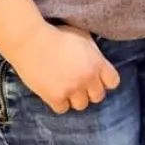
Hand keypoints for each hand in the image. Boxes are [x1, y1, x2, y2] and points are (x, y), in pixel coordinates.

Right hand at [5, 22, 119, 113]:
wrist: (31, 41)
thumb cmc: (57, 35)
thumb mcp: (83, 37)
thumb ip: (94, 52)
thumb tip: (97, 60)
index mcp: (97, 63)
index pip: (113, 82)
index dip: (105, 81)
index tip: (97, 79)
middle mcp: (87, 78)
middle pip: (98, 96)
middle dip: (90, 91)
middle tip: (80, 84)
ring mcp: (71, 89)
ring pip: (81, 105)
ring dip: (75, 98)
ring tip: (67, 89)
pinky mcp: (54, 97)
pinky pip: (63, 109)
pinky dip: (59, 103)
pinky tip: (55, 92)